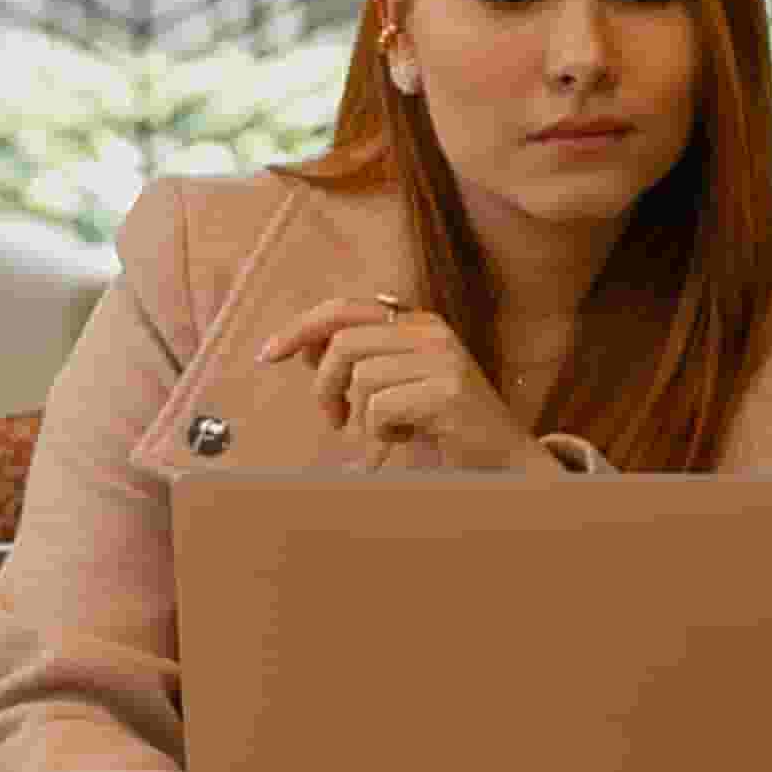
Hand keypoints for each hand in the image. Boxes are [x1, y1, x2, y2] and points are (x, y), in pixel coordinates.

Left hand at [256, 290, 531, 474]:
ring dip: (359, 418)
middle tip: (333, 420)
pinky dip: (380, 436)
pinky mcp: (447, 391)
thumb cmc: (442, 427)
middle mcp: (430, 331)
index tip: (268, 355)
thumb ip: (358, 361)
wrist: (504, 462)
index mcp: (416, 323)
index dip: (300, 329)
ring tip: (383, 436)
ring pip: (362, 378)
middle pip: (343, 344)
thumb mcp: (395, 386)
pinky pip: (382, 408)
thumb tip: (302, 346)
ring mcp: (442, 359)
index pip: (342, 309)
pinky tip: (404, 443)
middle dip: (324, 387)